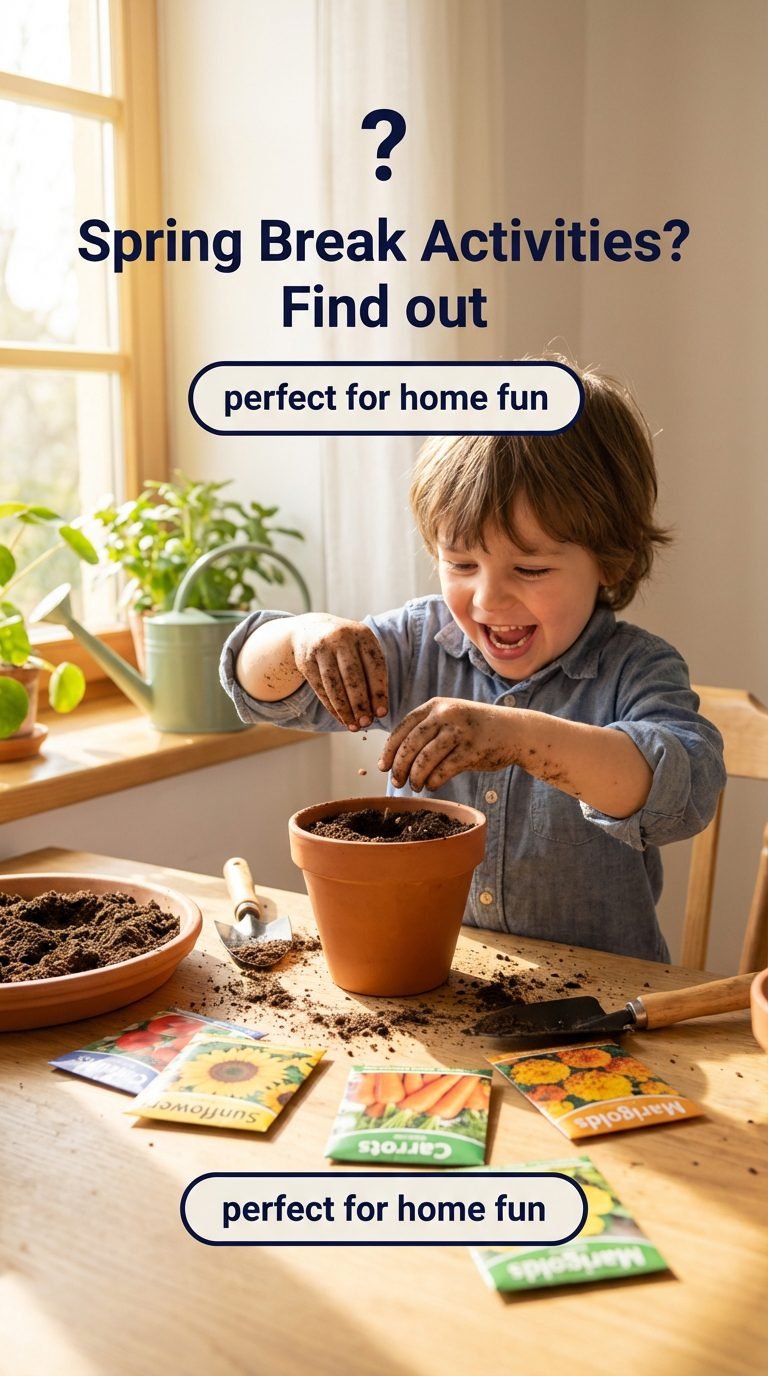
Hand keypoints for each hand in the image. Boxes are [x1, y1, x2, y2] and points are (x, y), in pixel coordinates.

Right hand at [291, 614, 387, 728]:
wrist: (312, 630)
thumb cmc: (347, 646)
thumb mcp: (362, 649)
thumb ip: (372, 673)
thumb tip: (378, 711)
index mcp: (363, 634)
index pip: (374, 666)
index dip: (378, 692)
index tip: (381, 713)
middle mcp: (341, 638)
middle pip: (352, 676)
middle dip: (360, 703)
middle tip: (366, 723)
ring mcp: (321, 648)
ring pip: (333, 684)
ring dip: (344, 709)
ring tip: (353, 726)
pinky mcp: (306, 661)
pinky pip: (320, 688)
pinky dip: (331, 706)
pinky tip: (340, 718)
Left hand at [378, 698, 517, 789]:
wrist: (514, 731)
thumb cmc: (476, 729)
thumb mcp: (450, 717)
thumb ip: (426, 728)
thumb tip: (395, 755)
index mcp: (436, 706)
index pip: (403, 728)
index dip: (389, 750)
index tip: (383, 767)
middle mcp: (446, 715)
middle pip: (410, 745)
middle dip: (399, 767)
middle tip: (396, 782)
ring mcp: (459, 732)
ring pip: (424, 759)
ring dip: (416, 777)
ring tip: (415, 786)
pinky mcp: (472, 750)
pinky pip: (443, 770)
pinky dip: (433, 781)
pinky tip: (431, 786)